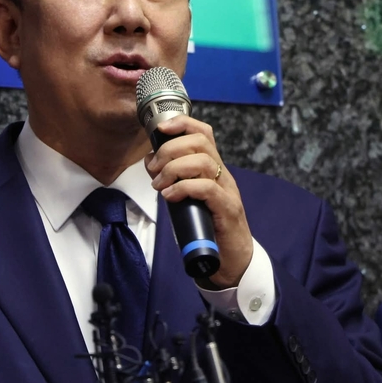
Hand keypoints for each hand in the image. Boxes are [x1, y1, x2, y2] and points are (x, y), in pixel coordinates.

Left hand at [145, 115, 252, 288]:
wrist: (231, 258)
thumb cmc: (206, 226)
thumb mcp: (184, 197)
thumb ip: (170, 178)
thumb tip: (150, 160)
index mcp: (212, 168)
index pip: (202, 133)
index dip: (182, 123)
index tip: (159, 129)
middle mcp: (222, 174)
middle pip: (200, 143)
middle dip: (169, 150)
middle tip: (154, 170)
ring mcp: (227, 190)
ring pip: (203, 162)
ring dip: (173, 170)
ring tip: (159, 185)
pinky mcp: (227, 209)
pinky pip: (207, 188)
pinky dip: (184, 188)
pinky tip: (170, 196)